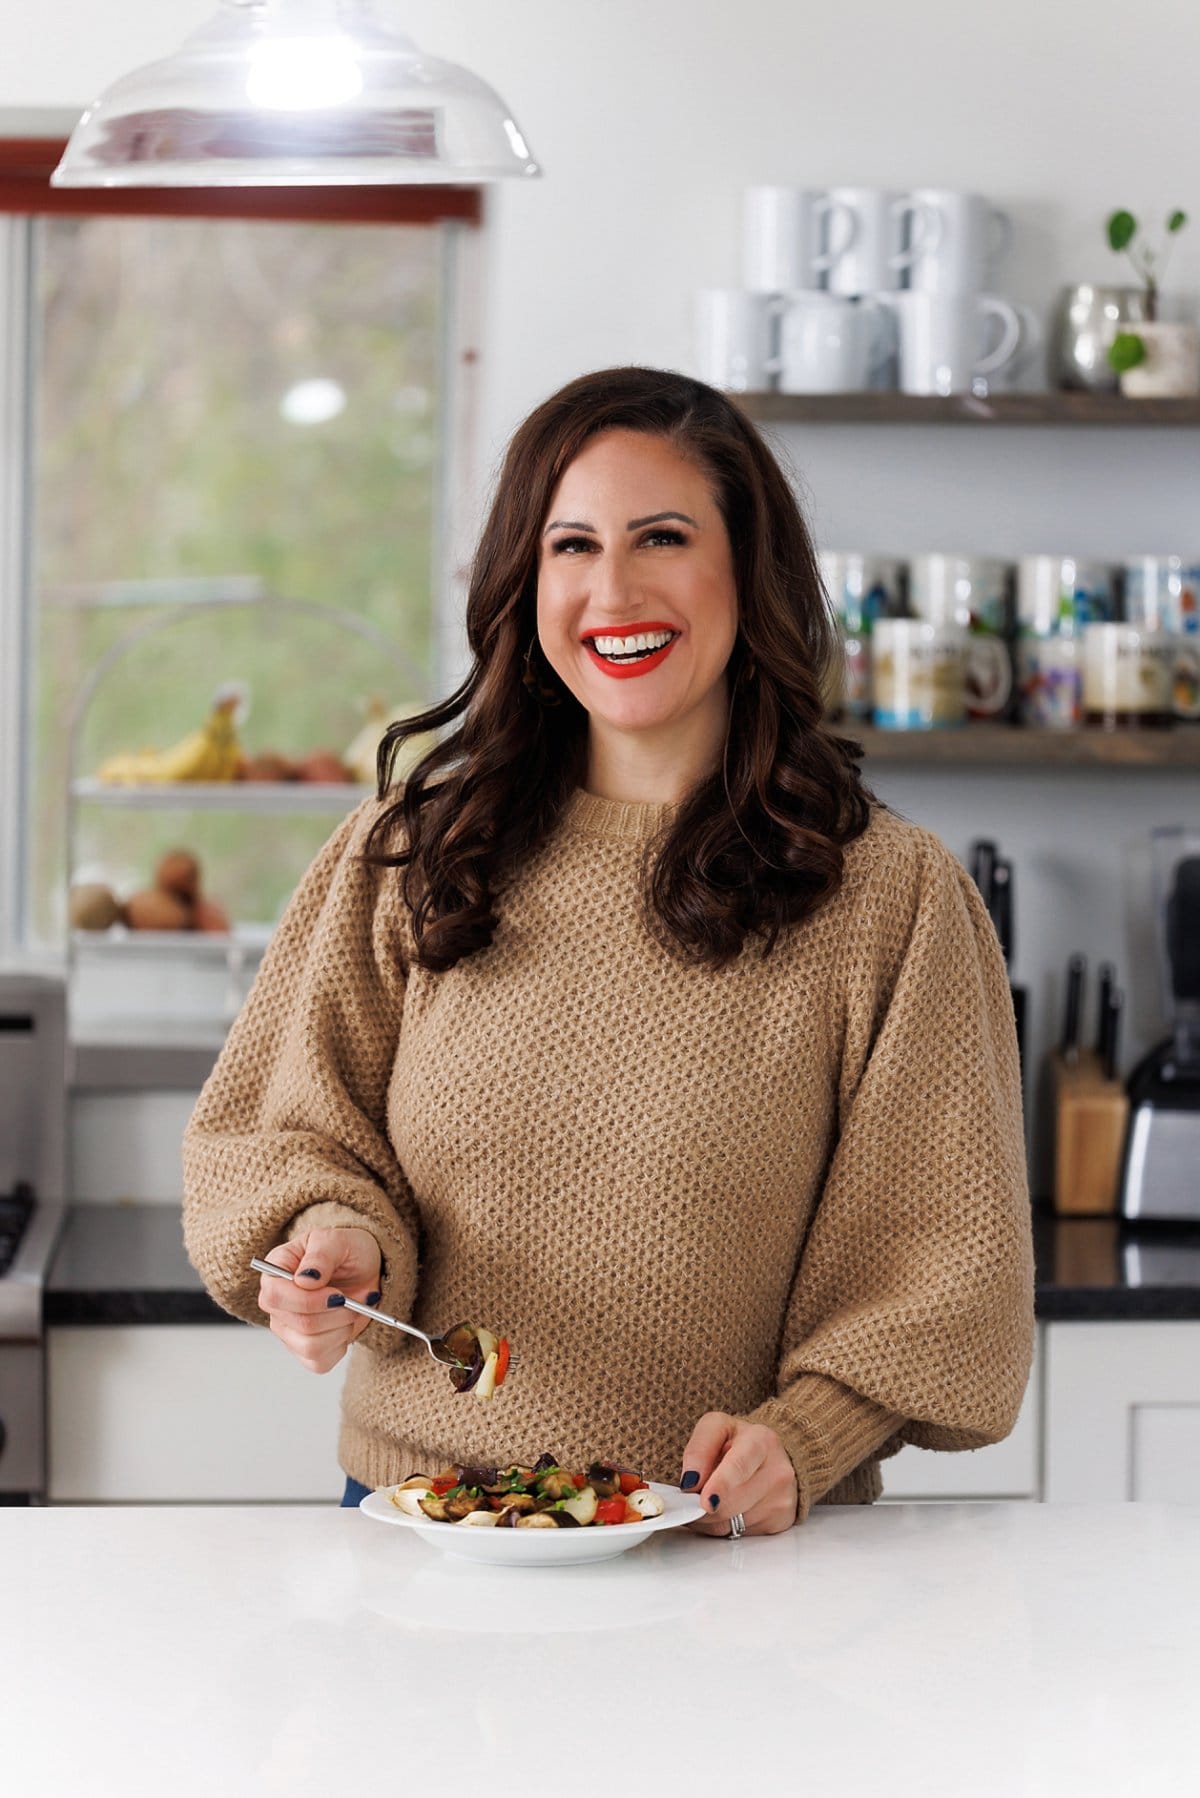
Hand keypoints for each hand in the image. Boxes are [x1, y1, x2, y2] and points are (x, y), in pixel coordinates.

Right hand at [256, 1226, 381, 1373]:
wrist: (364, 1269)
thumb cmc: (347, 1251)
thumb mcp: (337, 1240)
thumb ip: (320, 1255)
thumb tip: (304, 1280)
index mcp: (275, 1272)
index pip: (275, 1296)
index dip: (308, 1301)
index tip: (338, 1295)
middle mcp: (276, 1305)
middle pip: (299, 1325)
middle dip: (336, 1314)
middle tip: (353, 1300)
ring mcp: (287, 1330)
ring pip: (310, 1347)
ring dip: (341, 1329)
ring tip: (350, 1310)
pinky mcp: (304, 1351)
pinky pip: (319, 1362)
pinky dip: (341, 1345)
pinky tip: (344, 1325)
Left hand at [680, 1412, 798, 1537]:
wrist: (771, 1458)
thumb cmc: (740, 1443)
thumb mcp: (716, 1428)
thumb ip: (699, 1448)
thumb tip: (691, 1480)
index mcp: (761, 1441)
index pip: (740, 1466)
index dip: (720, 1485)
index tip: (705, 1501)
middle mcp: (778, 1471)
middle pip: (732, 1502)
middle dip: (702, 1506)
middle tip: (690, 1498)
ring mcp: (782, 1499)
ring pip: (732, 1522)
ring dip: (709, 1517)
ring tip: (708, 1498)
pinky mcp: (780, 1521)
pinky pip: (739, 1534)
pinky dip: (723, 1526)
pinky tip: (725, 1508)